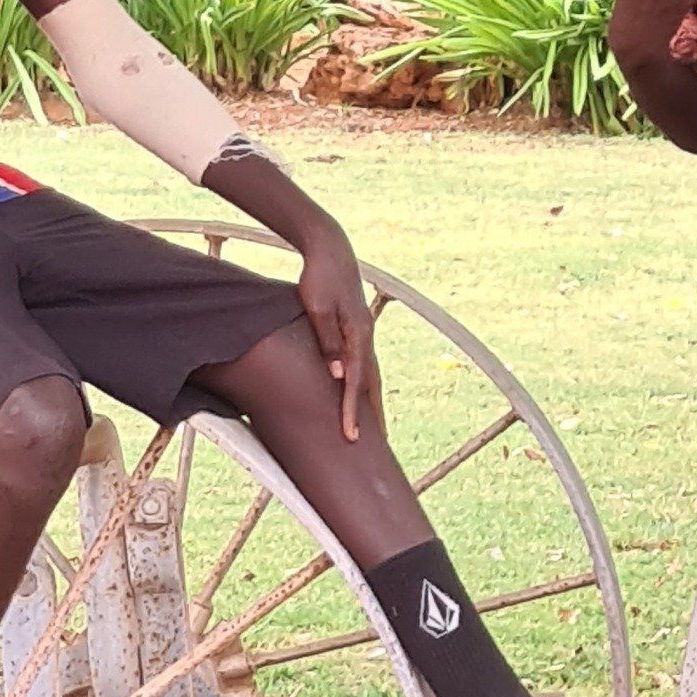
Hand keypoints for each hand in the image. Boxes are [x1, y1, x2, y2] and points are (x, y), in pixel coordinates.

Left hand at [296, 221, 380, 442]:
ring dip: (373, 402)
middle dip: (375, 417)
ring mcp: (364, 333)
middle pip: (372, 385)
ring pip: (371, 375)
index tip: (350, 437)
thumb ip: (327, 342)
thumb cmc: (319, 277)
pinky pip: (364, 363)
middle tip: (379, 446)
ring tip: (375, 427)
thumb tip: (338, 376)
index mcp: (358, 335)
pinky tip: (360, 392)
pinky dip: (365, 383)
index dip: (351, 412)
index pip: (355, 383)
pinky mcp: (357, 329)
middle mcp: (366, 337)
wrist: (330, 249)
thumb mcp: (317, 307)